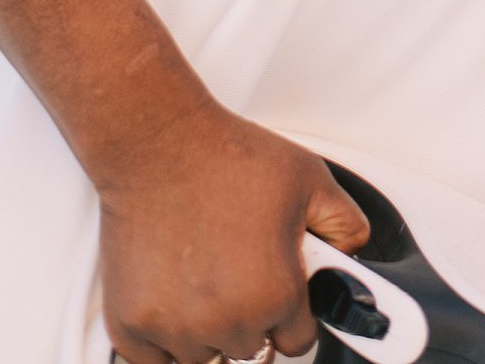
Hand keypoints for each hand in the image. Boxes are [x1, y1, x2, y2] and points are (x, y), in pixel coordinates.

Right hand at [97, 100, 370, 362]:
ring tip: (203, 277)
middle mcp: (227, 322)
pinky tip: (170, 300)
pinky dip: (161, 341)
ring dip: (206, 331)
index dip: (292, 316)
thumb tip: (353, 257)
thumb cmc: (225, 156)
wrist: (158, 143)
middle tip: (238, 272)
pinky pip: (154, 362)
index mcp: (275, 295)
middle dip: (250, 319)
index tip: (279, 295)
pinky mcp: (131, 327)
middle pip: (250, 352)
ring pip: (203, 359)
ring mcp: (176, 330)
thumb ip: (345, 224)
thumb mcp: (309, 178)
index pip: (297, 343)